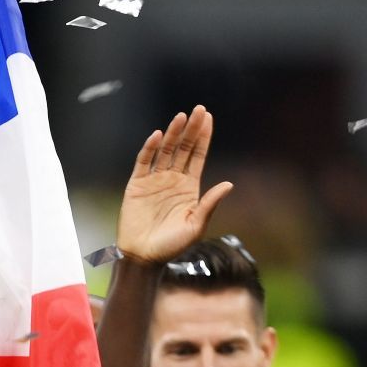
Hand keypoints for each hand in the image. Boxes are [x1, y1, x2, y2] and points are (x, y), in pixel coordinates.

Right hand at [115, 107, 234, 263]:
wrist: (144, 257)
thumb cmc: (172, 246)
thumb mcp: (196, 226)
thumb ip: (210, 204)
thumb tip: (229, 184)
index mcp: (189, 187)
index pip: (197, 155)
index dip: (203, 137)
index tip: (209, 118)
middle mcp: (172, 179)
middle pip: (183, 148)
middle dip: (191, 129)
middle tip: (199, 109)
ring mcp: (154, 180)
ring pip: (165, 151)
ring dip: (173, 134)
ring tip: (181, 117)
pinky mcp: (137, 185)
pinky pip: (144, 162)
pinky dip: (150, 149)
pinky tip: (158, 136)